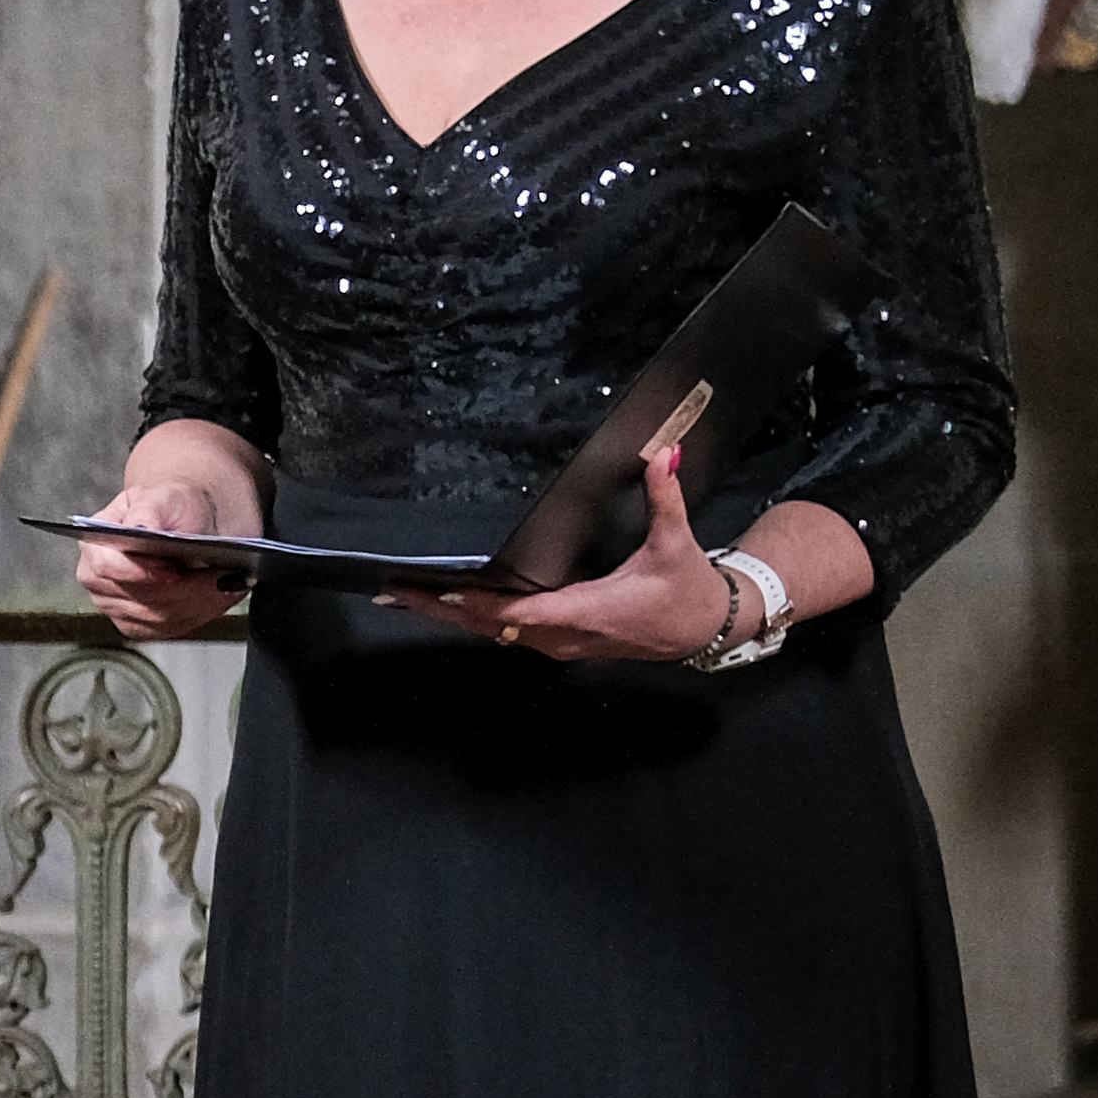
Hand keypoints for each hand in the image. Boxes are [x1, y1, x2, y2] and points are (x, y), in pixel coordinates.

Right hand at [74, 470, 252, 640]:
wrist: (191, 523)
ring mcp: (116, 606)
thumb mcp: (164, 497)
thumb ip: (148, 511)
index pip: (106, 567)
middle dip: (182, 590)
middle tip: (219, 577)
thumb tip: (141, 528)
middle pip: (138, 598)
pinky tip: (218, 596)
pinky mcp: (139, 625)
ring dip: (197, 603)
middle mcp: (98, 579)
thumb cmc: (174, 507)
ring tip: (226, 584)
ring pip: (159, 617)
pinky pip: (169, 629)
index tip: (173, 572)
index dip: (139, 573)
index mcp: (95, 543)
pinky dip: (199, 614)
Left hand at [392, 439, 738, 664]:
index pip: (518, 613)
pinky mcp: (559, 641)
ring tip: (405, 598)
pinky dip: (472, 618)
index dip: (477, 602)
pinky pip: (505, 633)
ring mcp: (559, 643)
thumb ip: (664, 498)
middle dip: (440, 609)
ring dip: (450, 616)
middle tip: (393, 592)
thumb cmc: (686, 591)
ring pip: (492, 633)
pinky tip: (445, 605)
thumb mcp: (676, 544)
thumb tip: (662, 455)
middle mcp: (563, 635)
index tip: (439, 588)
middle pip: (489, 627)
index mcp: (586, 612)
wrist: (704, 630)